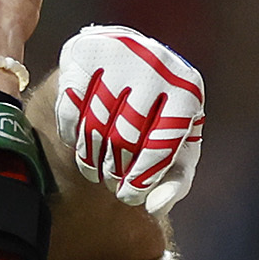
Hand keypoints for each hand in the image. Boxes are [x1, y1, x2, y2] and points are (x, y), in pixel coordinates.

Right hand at [55, 25, 204, 215]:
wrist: (134, 65)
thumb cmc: (161, 117)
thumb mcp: (178, 148)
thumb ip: (175, 182)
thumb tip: (155, 206)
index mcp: (188, 90)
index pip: (160, 148)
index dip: (141, 180)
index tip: (129, 196)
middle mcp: (158, 64)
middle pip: (124, 138)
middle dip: (114, 171)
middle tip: (110, 183)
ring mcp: (120, 53)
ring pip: (94, 125)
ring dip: (90, 159)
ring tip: (95, 171)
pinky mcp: (85, 52)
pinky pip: (70, 108)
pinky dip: (71, 135)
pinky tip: (78, 144)